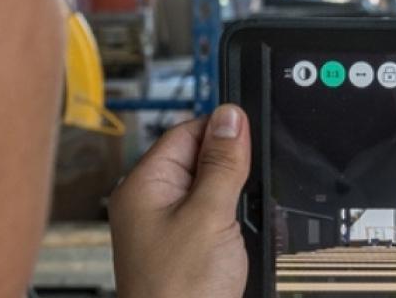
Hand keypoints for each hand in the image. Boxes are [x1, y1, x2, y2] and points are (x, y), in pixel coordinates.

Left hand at [110, 105, 250, 297]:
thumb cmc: (179, 291)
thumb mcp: (209, 216)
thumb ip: (222, 163)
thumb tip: (231, 116)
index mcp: (145, 185)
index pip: (186, 132)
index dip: (222, 132)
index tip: (251, 137)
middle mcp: (152, 203)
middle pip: (203, 161)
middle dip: (234, 173)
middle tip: (243, 196)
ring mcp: (169, 228)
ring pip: (215, 192)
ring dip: (237, 203)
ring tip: (239, 228)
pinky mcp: (188, 249)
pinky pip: (217, 220)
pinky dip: (235, 226)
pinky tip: (240, 242)